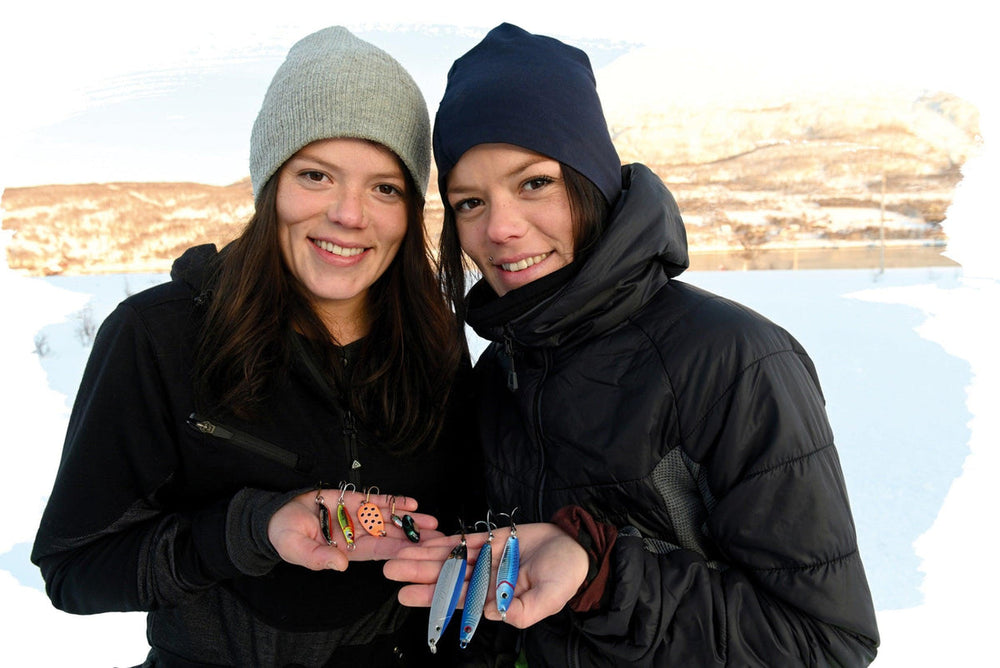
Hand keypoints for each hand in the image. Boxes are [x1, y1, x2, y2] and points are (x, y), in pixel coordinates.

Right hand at [268, 489, 441, 571]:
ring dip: (410, 520)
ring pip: (388, 518)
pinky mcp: (352, 499)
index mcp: (347, 551)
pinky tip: (412, 504)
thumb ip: (318, 558)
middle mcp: (357, 534)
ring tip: (431, 522)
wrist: (275, 515)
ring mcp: (357, 516)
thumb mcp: (298, 550)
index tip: (419, 554)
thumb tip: (339, 566)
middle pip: (390, 536)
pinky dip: (394, 502)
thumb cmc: (285, 536)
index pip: (379, 552)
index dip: (399, 552)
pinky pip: (377, 501)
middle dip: (413, 537)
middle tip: (437, 539)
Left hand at [383, 521, 588, 627]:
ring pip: (449, 558)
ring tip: (397, 554)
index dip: (431, 597)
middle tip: (389, 570)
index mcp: (495, 598)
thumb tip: (491, 613)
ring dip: (423, 556)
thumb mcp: (549, 599)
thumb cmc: (566, 576)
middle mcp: (485, 580)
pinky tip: (423, 541)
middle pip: (446, 577)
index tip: (406, 595)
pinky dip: (443, 541)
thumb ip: (523, 611)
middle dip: (417, 574)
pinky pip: (462, 540)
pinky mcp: (491, 539)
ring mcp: (486, 558)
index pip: (457, 599)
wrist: (577, 548)